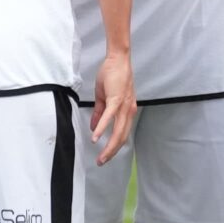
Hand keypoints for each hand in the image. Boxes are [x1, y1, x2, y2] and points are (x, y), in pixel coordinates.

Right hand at [90, 50, 136, 165]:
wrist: (117, 60)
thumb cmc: (112, 76)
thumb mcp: (104, 98)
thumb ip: (100, 113)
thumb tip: (94, 127)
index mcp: (127, 111)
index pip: (122, 134)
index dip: (114, 147)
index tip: (105, 157)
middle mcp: (129, 111)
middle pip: (121, 138)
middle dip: (112, 152)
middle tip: (101, 162)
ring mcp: (124, 106)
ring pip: (118, 132)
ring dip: (109, 146)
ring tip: (100, 157)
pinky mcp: (116, 100)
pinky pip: (109, 118)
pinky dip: (102, 129)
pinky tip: (95, 138)